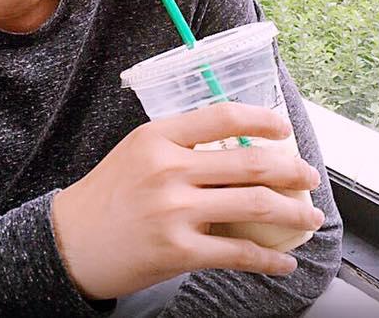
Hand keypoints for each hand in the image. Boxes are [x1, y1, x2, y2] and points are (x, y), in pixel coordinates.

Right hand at [50, 102, 324, 299]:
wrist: (69, 242)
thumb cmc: (106, 196)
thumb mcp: (137, 153)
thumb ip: (181, 147)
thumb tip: (240, 153)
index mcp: (158, 137)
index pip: (223, 116)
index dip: (263, 120)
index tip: (284, 130)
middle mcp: (168, 168)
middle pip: (250, 163)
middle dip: (292, 171)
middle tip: (309, 177)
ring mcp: (174, 210)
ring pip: (254, 205)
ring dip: (292, 213)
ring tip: (308, 218)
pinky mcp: (178, 250)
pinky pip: (238, 252)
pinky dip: (269, 259)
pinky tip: (283, 261)